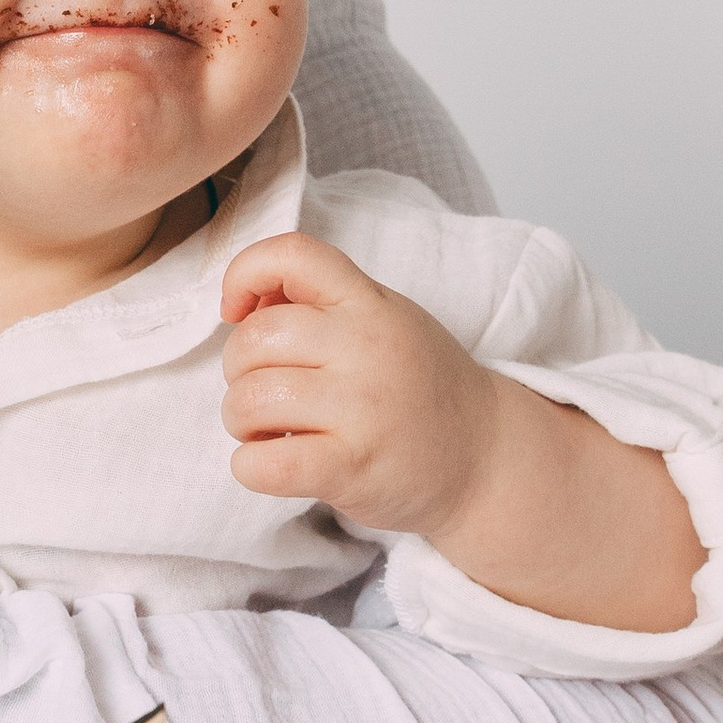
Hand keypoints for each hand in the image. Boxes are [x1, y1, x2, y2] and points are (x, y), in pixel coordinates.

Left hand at [220, 230, 498, 535]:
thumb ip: (323, 304)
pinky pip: (264, 463)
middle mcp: (367, 348)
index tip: (238, 310)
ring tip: (270, 431)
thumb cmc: (421, 387)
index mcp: (370, 303)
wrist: (485, 457)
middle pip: (253, 339)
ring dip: (240, 421)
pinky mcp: (352, 467)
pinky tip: (271, 463)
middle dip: (237, 371)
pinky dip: (249, 467)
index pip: (293, 254)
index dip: (244, 272)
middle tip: (263, 392)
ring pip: (249, 401)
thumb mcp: (385, 320)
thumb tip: (247, 302)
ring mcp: (362, 408)